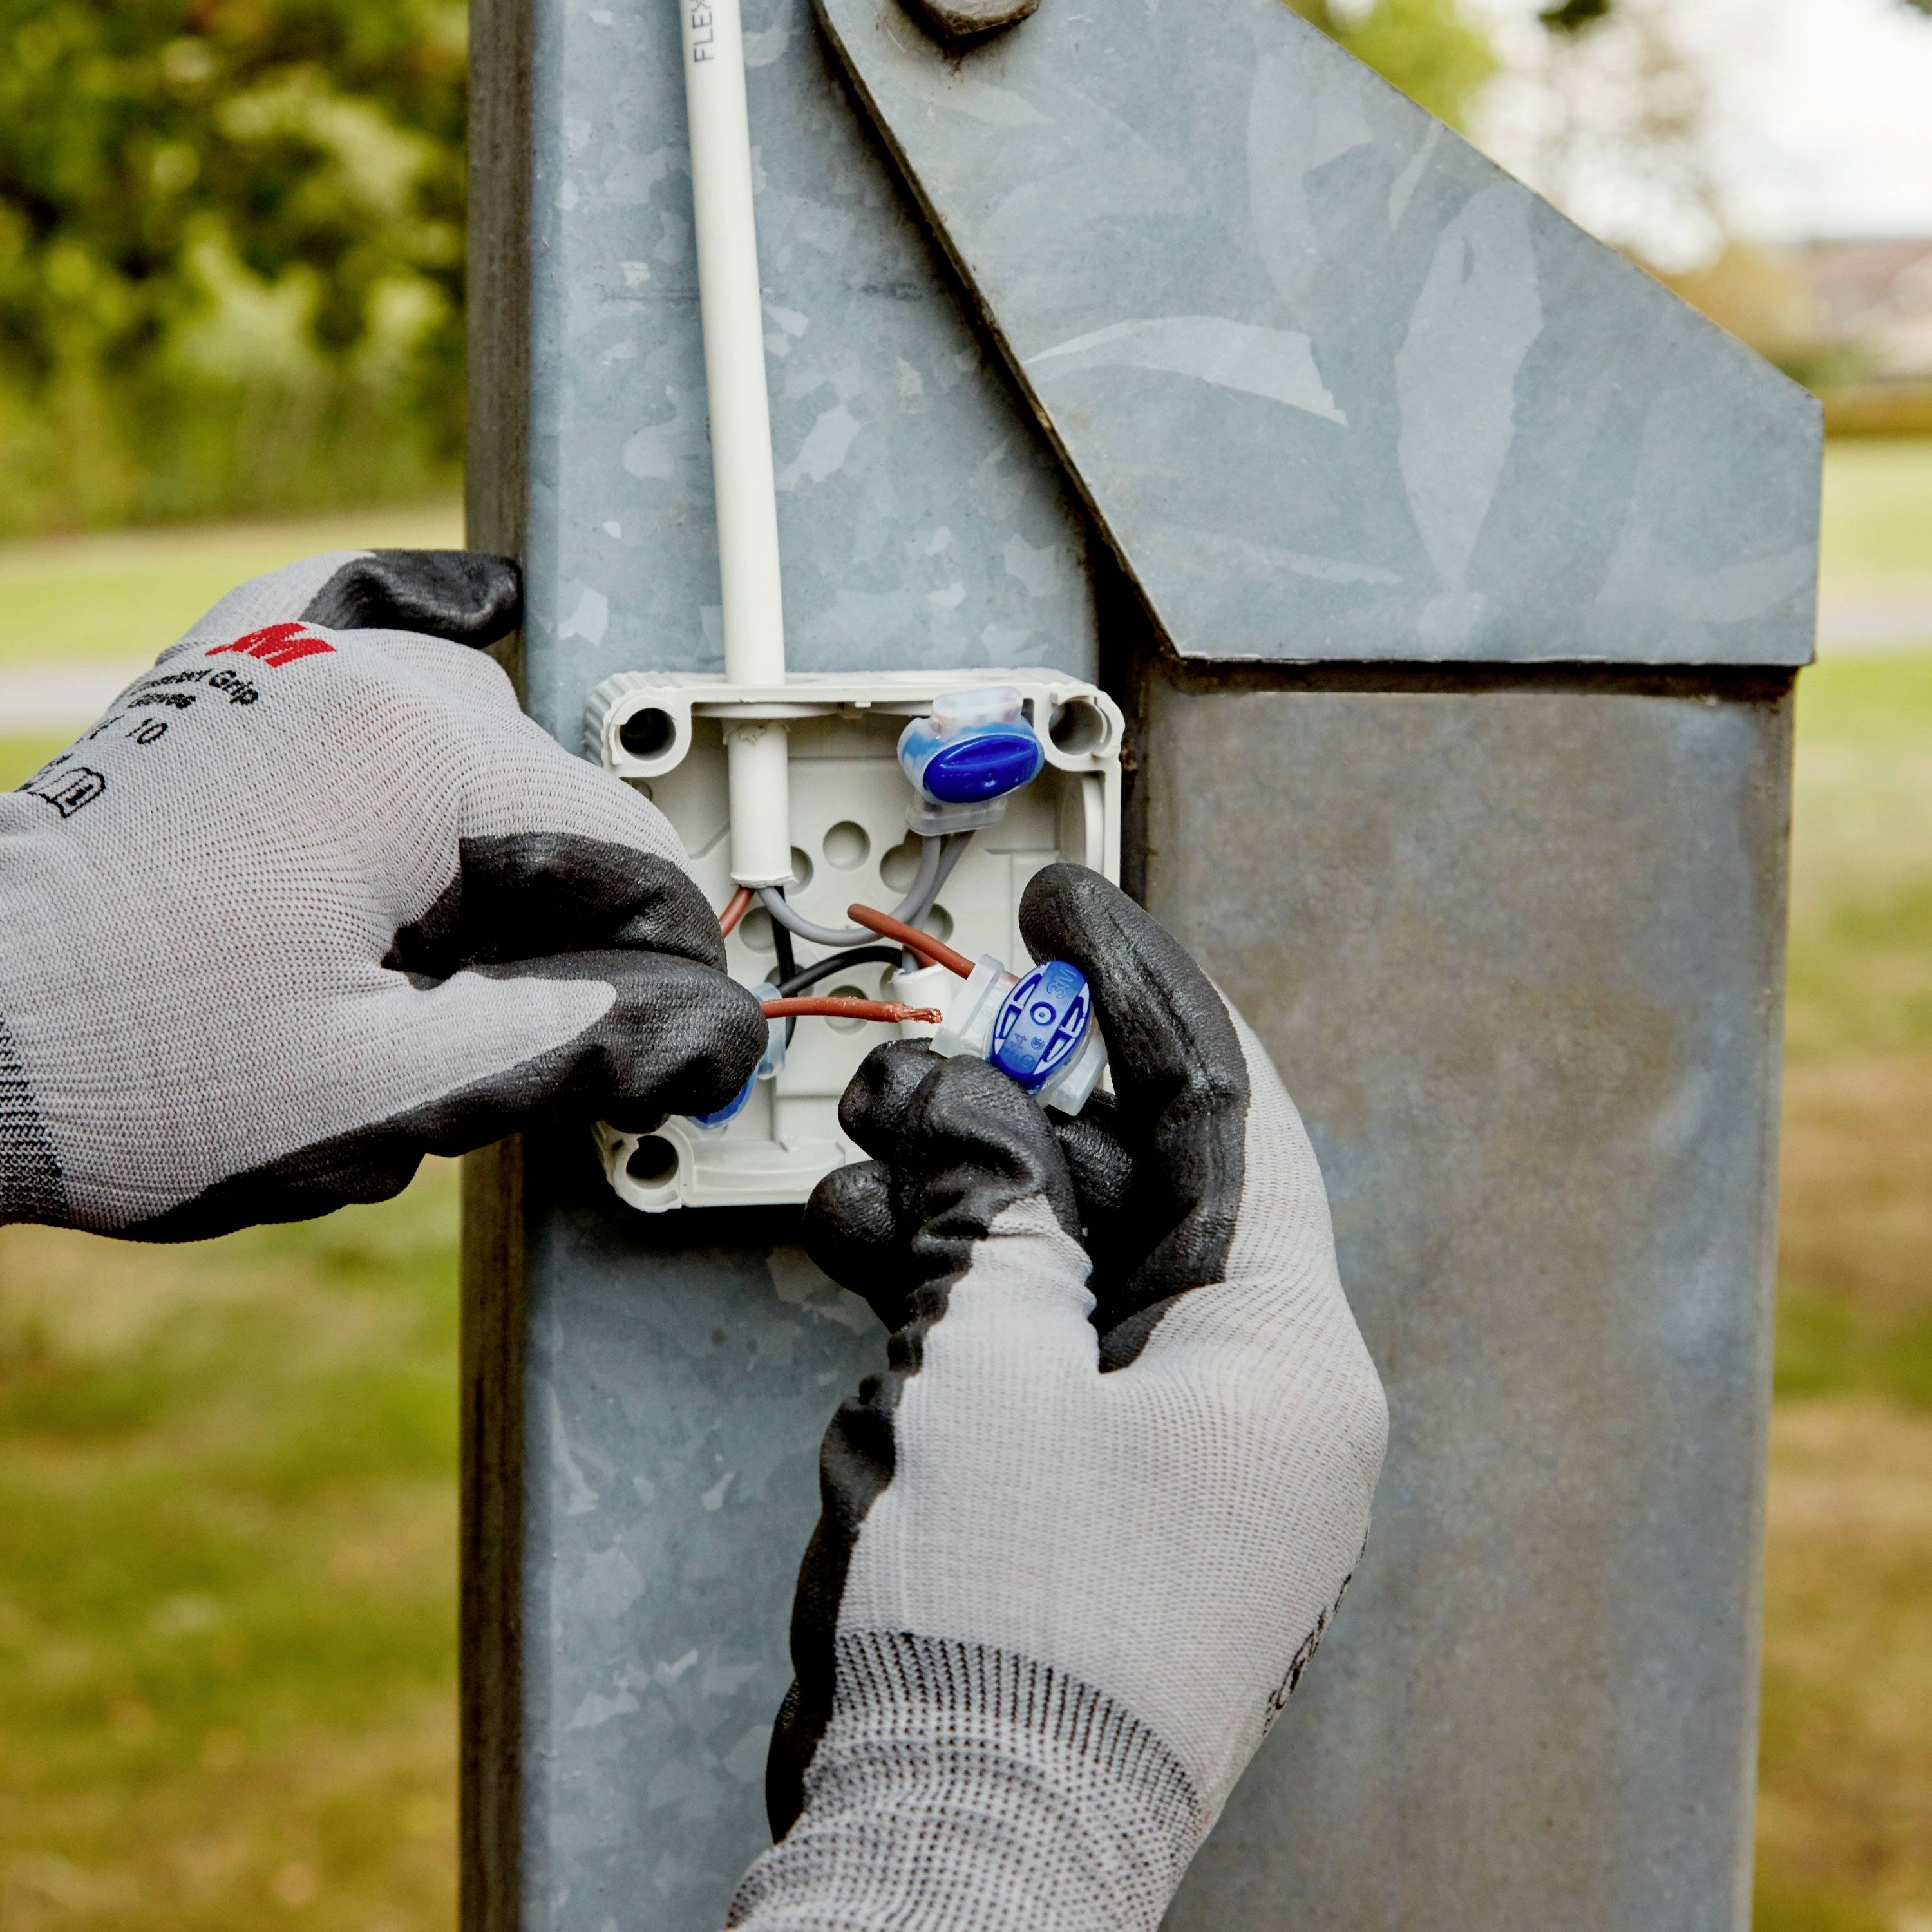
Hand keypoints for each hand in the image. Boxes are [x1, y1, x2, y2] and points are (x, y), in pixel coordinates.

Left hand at [0, 550, 764, 1239]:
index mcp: (418, 754)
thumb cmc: (127, 1065)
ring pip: (491, 739)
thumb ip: (574, 1040)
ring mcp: (292, 662)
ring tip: (425, 960)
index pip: (630, 854)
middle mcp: (363, 675)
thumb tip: (707, 1029)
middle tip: (504, 1041)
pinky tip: (482, 616)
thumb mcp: (389, 1089)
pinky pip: (373, 611)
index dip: (665, 970)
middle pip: (563, 807)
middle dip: (571, 929)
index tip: (663, 1054)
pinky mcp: (236, 677)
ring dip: (501, 850)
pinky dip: (437, 627)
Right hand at [730, 864, 1386, 1931]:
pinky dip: (966, 1291)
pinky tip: (873, 1241)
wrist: (972, 1840)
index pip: (1235, 1116)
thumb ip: (990, 1221)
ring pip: (1078, 1260)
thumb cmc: (1024, 1638)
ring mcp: (1180, 1448)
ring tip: (872, 1139)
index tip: (1078, 913)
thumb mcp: (993, 1376)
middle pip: (1146, 1182)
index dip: (1149, 996)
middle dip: (1028, 1104)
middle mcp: (1255, 1397)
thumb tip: (971, 1116)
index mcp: (1288, 1357)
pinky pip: (1045, 1345)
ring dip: (974, 1197)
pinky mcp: (1103, 1490)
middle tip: (939, 1041)